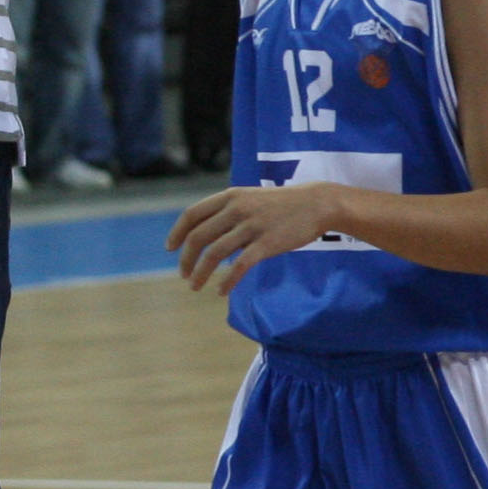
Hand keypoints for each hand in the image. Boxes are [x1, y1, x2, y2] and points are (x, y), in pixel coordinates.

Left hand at [167, 181, 351, 291]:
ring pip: (214, 253)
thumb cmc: (282, 204)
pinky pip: (239, 266)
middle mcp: (237, 209)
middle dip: (186, 259)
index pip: (192, 215)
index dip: (177, 233)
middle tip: (184, 274)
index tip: (170, 248)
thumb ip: (228, 213)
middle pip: (199, 237)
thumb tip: (206, 236)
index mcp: (230, 197)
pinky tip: (221, 291)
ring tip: (195, 286)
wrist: (317, 204)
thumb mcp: (250, 198)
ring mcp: (252, 226)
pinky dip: (227, 281)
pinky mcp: (267, 243)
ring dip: (201, 273)